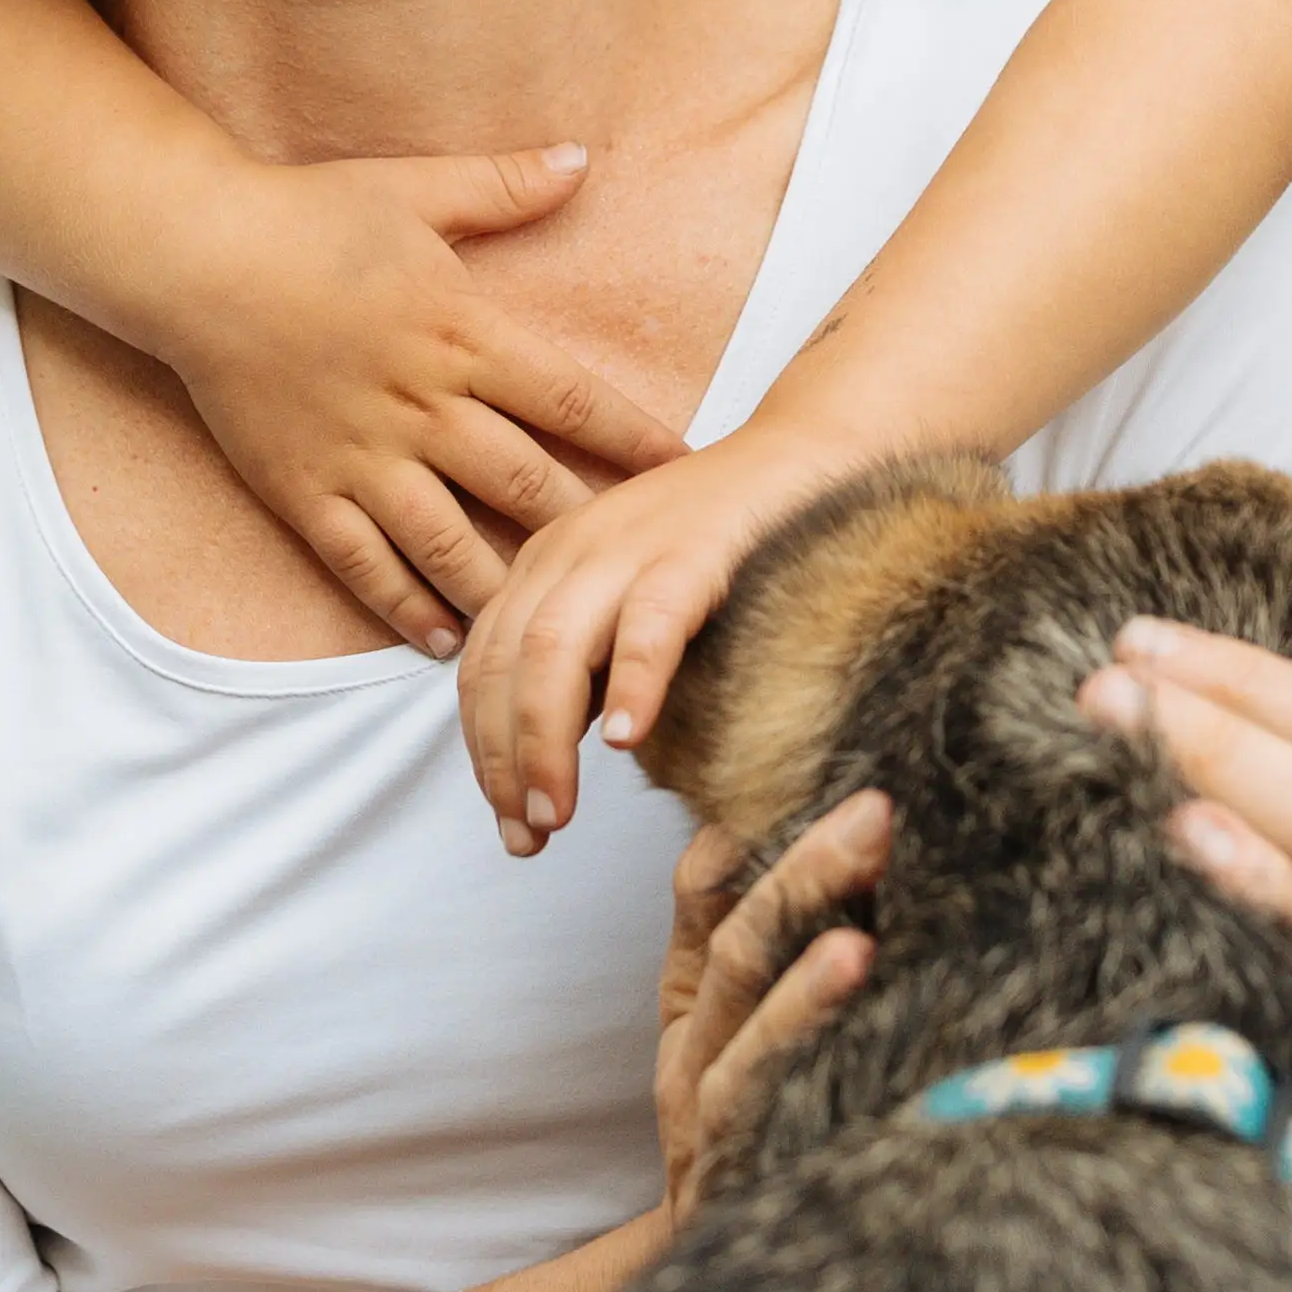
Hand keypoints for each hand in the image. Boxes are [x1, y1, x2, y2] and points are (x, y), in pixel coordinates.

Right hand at [160, 149, 686, 657]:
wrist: (193, 255)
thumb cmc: (308, 216)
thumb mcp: (414, 189)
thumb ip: (504, 185)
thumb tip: (581, 158)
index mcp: (462, 334)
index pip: (572, 400)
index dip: (636, 440)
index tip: (689, 472)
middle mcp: (421, 406)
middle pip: (526, 484)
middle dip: (590, 528)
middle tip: (642, 571)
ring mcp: (361, 456)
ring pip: (451, 541)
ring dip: (508, 584)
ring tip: (556, 625)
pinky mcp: (304, 490)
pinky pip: (364, 564)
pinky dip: (406, 607)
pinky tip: (447, 639)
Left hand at [459, 412, 870, 852]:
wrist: (809, 457)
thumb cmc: (729, 545)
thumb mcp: (634, 601)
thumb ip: (597, 664)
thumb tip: (572, 757)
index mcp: (547, 563)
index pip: (482, 666)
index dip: (484, 750)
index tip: (508, 819)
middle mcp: (571, 549)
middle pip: (502, 665)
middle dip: (504, 760)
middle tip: (527, 834)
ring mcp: (629, 545)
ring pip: (552, 649)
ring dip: (545, 740)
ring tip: (557, 811)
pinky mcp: (696, 548)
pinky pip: (649, 622)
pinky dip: (631, 683)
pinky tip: (628, 742)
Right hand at [649, 790, 889, 1225]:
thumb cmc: (764, 1147)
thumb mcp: (746, 1047)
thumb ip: (762, 957)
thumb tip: (789, 848)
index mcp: (698, 1009)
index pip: (706, 895)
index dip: (747, 829)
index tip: (821, 765)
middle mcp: (695, 1052)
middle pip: (740, 939)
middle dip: (806, 868)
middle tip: (880, 809)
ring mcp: (713, 1111)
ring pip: (750, 1010)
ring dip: (808, 944)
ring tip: (866, 893)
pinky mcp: (744, 1162)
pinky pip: (770, 1090)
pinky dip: (811, 1029)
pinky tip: (857, 978)